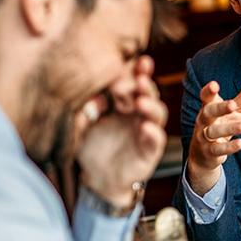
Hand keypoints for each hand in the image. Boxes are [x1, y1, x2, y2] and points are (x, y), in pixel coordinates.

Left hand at [77, 55, 167, 205]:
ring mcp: (146, 131)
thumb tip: (91, 94)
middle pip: (149, 93)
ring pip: (158, 114)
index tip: (134, 61)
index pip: (133, 83)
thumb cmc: (93, 148)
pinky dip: (153, 133)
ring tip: (140, 102)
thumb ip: (86, 108)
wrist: (98, 180)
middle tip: (138, 78)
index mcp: (124, 104)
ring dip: (151, 105)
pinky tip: (145, 127)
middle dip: (145, 83)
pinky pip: (156, 140)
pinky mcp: (150, 151)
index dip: (136, 72)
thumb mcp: (83, 124)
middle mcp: (138, 115)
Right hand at [186, 73, 240, 194]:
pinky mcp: (209, 152)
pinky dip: (229, 147)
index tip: (214, 85)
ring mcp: (205, 136)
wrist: (204, 154)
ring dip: (228, 128)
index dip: (208, 91)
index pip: (205, 97)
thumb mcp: (235, 110)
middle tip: (233, 104)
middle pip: (208, 112)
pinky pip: (218, 149)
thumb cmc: (221, 124)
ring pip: (213, 131)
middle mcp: (204, 121)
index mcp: (209, 107)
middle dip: (220, 108)